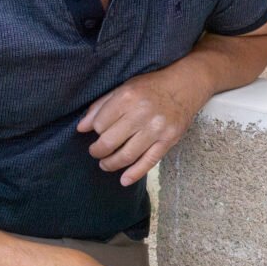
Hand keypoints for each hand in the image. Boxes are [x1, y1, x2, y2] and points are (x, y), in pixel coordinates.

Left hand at [77, 68, 207, 185]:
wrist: (185, 85)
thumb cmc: (151, 86)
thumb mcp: (124, 88)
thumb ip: (101, 106)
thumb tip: (81, 127)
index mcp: (127, 97)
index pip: (100, 124)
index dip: (95, 132)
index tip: (97, 133)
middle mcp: (141, 113)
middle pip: (110, 141)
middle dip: (98, 151)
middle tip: (96, 153)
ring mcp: (156, 129)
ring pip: (127, 155)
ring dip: (111, 164)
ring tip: (105, 164)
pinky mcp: (169, 140)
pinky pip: (149, 161)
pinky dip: (134, 173)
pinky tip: (124, 180)